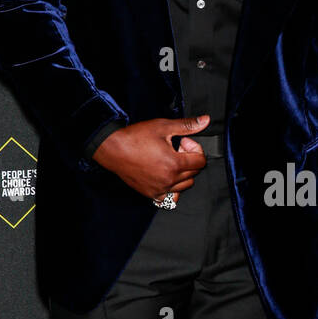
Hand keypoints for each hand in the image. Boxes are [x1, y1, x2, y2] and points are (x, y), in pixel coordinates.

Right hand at [92, 115, 210, 200]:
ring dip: (183, 173)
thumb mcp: (163, 127)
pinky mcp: (151, 193)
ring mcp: (160, 189)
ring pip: (185, 185)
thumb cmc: (135, 138)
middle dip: (189, 159)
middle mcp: (169, 179)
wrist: (112, 149)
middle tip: (175, 149)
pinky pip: (170, 197)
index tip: (183, 142)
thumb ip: (187, 126)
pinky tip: (165, 176)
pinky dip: (172, 189)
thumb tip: (205, 120)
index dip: (195, 148)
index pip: (201, 161)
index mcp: (174, 164)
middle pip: (194, 173)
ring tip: (169, 161)